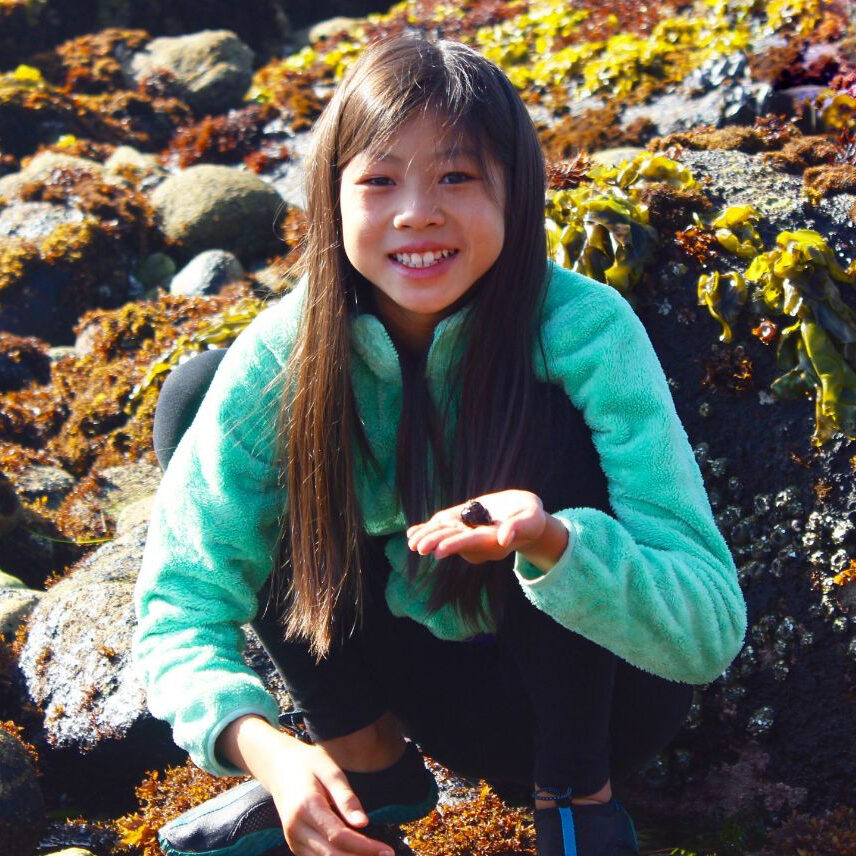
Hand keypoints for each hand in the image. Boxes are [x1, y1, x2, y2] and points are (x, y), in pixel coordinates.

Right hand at [263, 735, 394, 855]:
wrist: (278, 766)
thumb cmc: (308, 764)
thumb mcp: (330, 770)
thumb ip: (346, 798)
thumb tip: (363, 823)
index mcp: (306, 806)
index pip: (339, 836)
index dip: (364, 847)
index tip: (386, 850)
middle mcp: (296, 828)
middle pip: (331, 855)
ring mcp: (292, 839)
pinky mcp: (294, 844)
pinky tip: (355, 854)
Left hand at [406, 489, 550, 564]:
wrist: (525, 516)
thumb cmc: (531, 517)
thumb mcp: (531, 518)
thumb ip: (518, 527)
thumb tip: (504, 537)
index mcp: (493, 541)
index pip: (472, 542)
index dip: (455, 545)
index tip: (438, 551)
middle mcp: (478, 541)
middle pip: (454, 541)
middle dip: (435, 542)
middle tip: (417, 547)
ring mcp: (469, 533)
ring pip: (445, 535)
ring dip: (428, 537)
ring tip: (411, 540)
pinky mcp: (463, 525)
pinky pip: (443, 529)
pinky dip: (428, 530)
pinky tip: (413, 533)